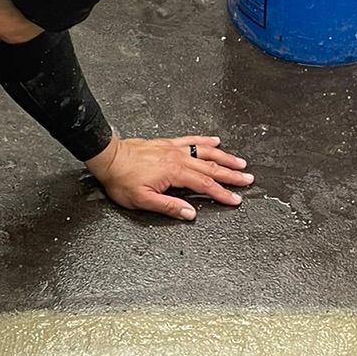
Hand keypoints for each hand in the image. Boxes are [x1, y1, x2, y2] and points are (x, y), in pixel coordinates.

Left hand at [88, 135, 252, 221]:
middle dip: (231, 174)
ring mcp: (173, 149)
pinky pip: (191, 140)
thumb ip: (169, 207)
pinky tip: (215, 141)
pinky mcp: (167, 143)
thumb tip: (191, 214)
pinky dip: (205, 141)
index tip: (235, 199)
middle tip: (248, 179)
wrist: (108, 158)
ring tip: (240, 162)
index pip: (205, 185)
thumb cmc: (122, 180)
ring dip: (224, 158)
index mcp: (174, 173)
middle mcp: (177, 159)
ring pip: (206, 153)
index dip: (222, 193)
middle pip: (211, 168)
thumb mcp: (143, 200)